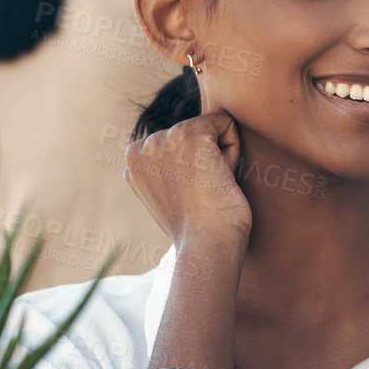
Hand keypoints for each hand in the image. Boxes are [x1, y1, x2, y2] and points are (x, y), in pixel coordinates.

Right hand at [124, 110, 251, 249]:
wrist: (206, 245)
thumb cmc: (196, 229)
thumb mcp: (167, 194)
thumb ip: (165, 169)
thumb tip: (180, 159)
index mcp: (134, 160)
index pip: (178, 143)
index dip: (193, 168)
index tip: (190, 195)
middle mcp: (142, 145)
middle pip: (195, 132)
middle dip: (207, 160)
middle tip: (202, 193)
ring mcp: (163, 138)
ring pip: (210, 128)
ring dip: (220, 157)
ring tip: (209, 186)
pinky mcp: (190, 135)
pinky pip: (226, 123)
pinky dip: (234, 150)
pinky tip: (220, 176)